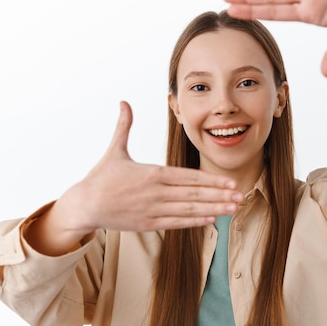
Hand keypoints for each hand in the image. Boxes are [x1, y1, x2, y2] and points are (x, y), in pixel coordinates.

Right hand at [31, 101, 242, 252]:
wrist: (85, 205)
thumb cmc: (100, 177)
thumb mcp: (114, 150)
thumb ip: (124, 126)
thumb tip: (123, 102)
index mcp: (152, 173)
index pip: (188, 177)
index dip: (211, 180)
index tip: (230, 182)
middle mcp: (155, 192)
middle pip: (194, 194)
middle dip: (219, 195)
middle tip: (241, 196)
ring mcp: (153, 210)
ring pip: (188, 210)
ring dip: (213, 209)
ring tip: (232, 209)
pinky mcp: (148, 223)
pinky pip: (176, 223)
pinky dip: (194, 222)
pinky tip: (211, 219)